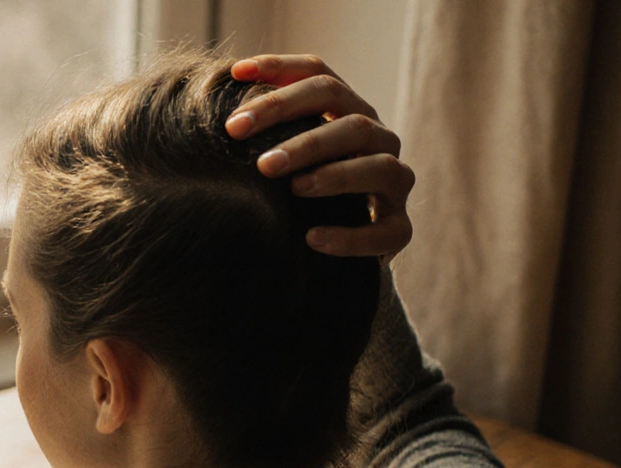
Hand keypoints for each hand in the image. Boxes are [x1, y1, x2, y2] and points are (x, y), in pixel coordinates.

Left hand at [224, 55, 414, 263]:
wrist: (336, 245)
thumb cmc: (302, 190)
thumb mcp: (282, 152)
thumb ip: (262, 127)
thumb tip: (222, 91)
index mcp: (350, 112)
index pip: (321, 77)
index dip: (280, 69)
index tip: (236, 74)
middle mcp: (380, 141)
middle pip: (351, 121)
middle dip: (297, 128)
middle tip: (241, 137)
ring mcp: (396, 184)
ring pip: (378, 168)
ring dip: (334, 175)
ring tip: (294, 188)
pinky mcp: (399, 229)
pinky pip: (385, 232)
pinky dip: (350, 236)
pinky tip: (312, 238)